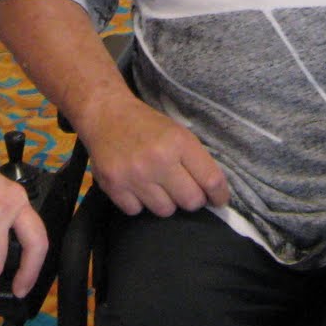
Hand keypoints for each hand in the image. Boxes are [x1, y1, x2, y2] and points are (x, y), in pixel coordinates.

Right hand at [81, 95, 229, 216]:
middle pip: (191, 201)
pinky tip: (136, 185)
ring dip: (165, 201)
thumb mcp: (178, 132)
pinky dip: (139, 202)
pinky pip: (137, 211)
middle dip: (192, 199)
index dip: (219, 195)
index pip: (211, 180)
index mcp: (179, 141)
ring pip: (165, 211)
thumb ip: (196, 161)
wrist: (106, 114)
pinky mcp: (114, 185)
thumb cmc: (147, 125)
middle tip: (184, 190)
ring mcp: (134, 174)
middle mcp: (158, 159)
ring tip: (157, 184)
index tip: (218, 199)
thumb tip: (214, 194)